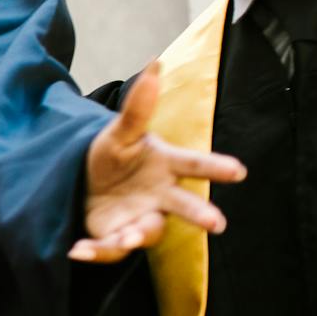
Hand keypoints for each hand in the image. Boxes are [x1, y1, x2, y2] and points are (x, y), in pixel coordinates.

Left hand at [72, 66, 248, 262]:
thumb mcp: (118, 132)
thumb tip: (154, 64)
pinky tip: (78, 249)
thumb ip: (137, 107)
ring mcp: (141, 218)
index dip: (216, 167)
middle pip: (184, 206)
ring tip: (127, 237)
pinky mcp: (117, 236)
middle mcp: (160, 197)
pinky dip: (96, 251)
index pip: (194, 165)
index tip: (238, 171)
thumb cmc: (112, 156)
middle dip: (200, 214)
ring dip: (139, 235)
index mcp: (165, 166)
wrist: (84, 182)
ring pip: (148, 231)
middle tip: (216, 223)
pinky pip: (111, 247)